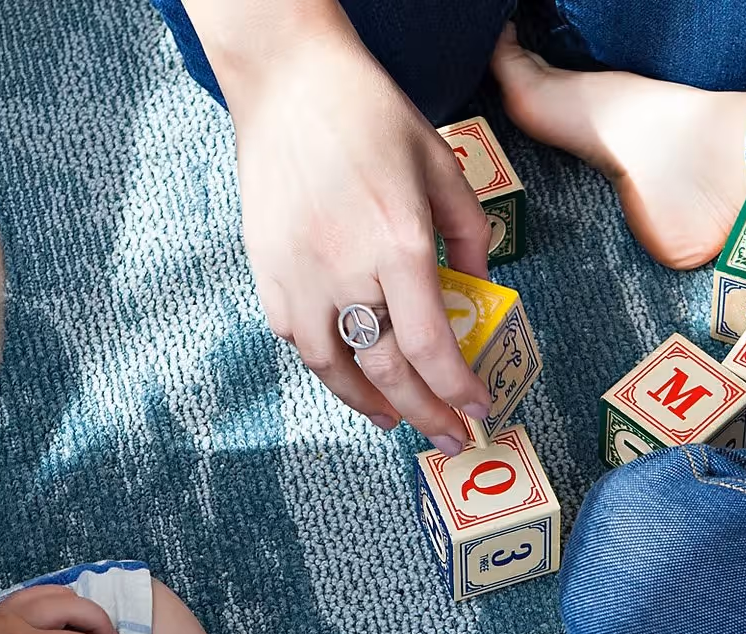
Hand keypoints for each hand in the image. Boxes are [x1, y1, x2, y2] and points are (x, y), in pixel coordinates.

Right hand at [223, 32, 492, 453]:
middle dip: (426, 414)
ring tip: (396, 417)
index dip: (457, 390)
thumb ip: (469, 235)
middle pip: (388, 370)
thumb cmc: (371, 116)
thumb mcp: (442, 166)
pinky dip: (326, 364)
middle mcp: (346, 269)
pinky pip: (297, 338)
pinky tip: (349, 370)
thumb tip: (479, 292)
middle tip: (450, 438)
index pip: (432, 346)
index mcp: (398, 243)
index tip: (478, 411)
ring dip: (369, 403)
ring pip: (334, 368)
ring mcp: (298, 274)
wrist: (290, 83)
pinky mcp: (266, 269)